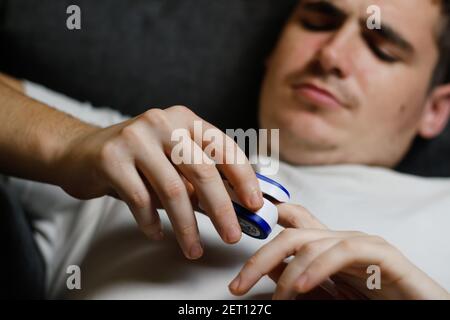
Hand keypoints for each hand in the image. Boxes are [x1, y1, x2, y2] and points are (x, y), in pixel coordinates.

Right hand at [55, 106, 263, 259]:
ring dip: (187, 226)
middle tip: (232, 235)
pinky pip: (141, 200)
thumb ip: (199, 178)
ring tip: (193, 247)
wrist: (81, 152)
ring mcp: (136, 138)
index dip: (243, 177)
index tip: (255, 204)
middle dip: (221, 209)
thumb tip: (234, 208)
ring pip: (173, 190)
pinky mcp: (111, 159)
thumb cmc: (136, 160)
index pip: (223, 147)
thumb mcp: (172, 160)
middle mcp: (162, 122)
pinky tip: (158, 234)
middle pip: (202, 171)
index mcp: (184, 119)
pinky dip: (153, 223)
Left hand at [229, 204, 449, 299]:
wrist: (419, 309)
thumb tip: (266, 266)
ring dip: (285, 272)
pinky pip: (344, 252)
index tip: (234, 223)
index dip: (261, 215)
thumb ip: (297, 277)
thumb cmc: (373, 302)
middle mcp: (338, 238)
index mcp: (324, 245)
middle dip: (259, 256)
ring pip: (311, 242)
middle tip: (237, 286)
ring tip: (275, 300)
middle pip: (291, 232)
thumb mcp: (325, 293)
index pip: (290, 220)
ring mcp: (360, 242)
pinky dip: (317, 268)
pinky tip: (299, 286)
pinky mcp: (382, 254)